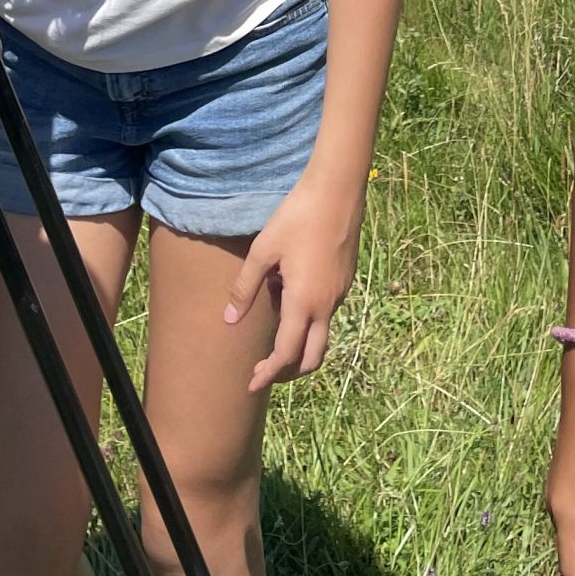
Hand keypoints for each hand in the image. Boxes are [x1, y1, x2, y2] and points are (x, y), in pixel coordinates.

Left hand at [223, 173, 363, 392]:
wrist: (337, 191)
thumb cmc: (297, 217)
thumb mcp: (263, 250)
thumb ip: (245, 289)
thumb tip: (228, 321)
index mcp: (303, 302)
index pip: (286, 354)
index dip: (268, 374)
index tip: (251, 385)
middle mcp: (326, 305)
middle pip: (312, 358)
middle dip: (289, 372)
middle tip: (265, 370)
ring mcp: (340, 293)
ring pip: (321, 334)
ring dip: (298, 340)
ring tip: (273, 311)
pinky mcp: (346, 280)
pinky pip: (326, 311)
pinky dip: (308, 315)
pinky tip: (290, 286)